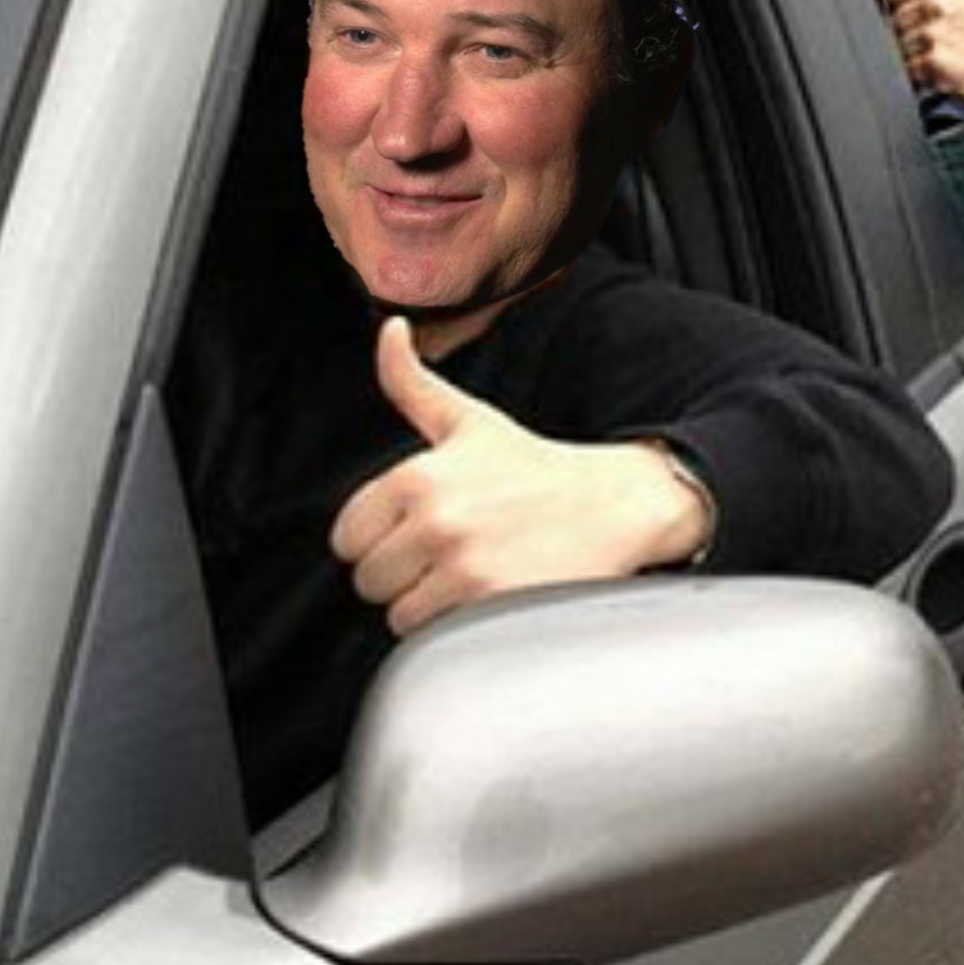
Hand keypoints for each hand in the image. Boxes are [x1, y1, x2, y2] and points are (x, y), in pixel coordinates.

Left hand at [332, 316, 711, 635]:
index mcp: (418, 476)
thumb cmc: (538, 468)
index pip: (347, 537)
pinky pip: (434, 635)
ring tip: (476, 571)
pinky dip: (457, 624)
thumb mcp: (471, 422)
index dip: (381, 537)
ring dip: (431, 602)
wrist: (616, 505)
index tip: (422, 528)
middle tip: (456, 551)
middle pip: (370, 579)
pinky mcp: (490, 604)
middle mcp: (436, 520)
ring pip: (399, 612)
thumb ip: (412, 383)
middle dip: (406, 572)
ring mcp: (463, 566)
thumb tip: (388, 330)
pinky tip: (491, 592)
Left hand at [887, 0, 963, 117]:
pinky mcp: (934, 63)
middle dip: (914, 31)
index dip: (911, 9)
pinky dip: (923, 73)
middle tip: (943, 40)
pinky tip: (948, 68)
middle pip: (897, 21)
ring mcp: (934, 32)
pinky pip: (909, 68)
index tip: (935, 19)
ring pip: (902, 45)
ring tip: (948, 53)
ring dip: (918, 52)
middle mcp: (934, 2)